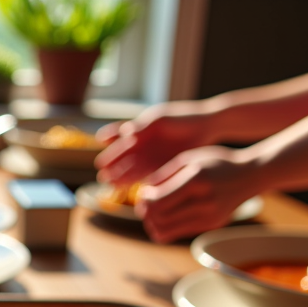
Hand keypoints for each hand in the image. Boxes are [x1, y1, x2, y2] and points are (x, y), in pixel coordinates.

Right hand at [95, 102, 217, 185]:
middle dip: (113, 168)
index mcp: (138, 131)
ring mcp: (152, 157)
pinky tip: (133, 187)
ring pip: (134, 169)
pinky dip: (141, 180)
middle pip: (124, 159)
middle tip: (103, 177)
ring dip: (123, 177)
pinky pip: (149, 175)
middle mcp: (143, 146)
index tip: (101, 161)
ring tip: (113, 185)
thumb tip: (125, 132)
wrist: (206, 126)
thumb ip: (143, 126)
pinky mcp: (164, 166)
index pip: (118, 141)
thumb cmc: (182, 118)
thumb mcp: (161, 119)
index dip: (110, 152)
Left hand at [135, 145, 262, 242]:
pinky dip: (167, 229)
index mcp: (195, 182)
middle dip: (147, 215)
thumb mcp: (189, 159)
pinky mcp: (212, 225)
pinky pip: (180, 233)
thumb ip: (164, 175)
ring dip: (154, 226)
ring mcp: (209, 216)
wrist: (250, 175)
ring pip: (167, 231)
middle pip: (160, 219)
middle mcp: (203, 202)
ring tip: (153, 216)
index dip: (144, 203)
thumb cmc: (215, 163)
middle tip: (145, 207)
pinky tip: (166, 219)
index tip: (143, 197)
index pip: (158, 203)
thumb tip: (142, 193)